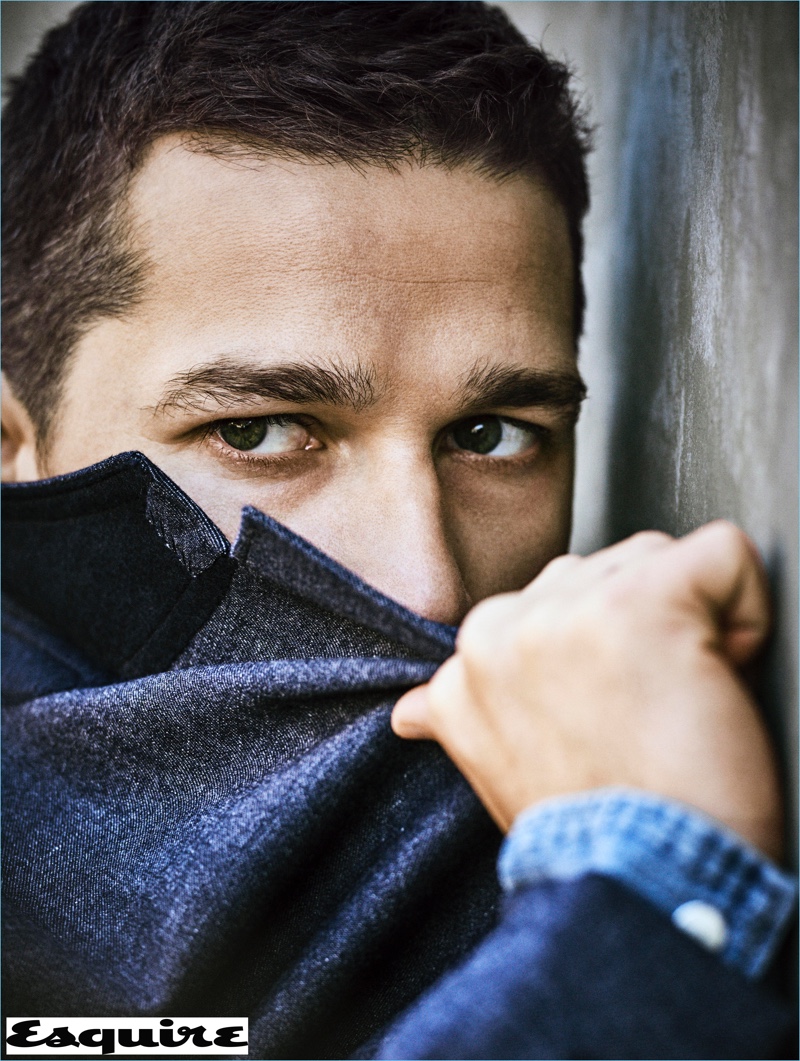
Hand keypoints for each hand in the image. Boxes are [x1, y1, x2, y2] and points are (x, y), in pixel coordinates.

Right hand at [392, 522, 782, 859]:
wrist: (631, 888)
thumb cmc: (583, 833)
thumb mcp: (493, 764)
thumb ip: (452, 713)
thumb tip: (410, 712)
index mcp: (473, 654)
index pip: (559, 601)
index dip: (605, 654)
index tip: (613, 715)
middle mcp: (505, 622)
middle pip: (605, 571)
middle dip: (640, 630)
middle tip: (645, 713)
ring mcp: (568, 610)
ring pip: (657, 558)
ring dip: (689, 624)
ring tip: (677, 704)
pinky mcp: (642, 604)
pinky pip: (724, 555)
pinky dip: (748, 609)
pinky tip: (722, 676)